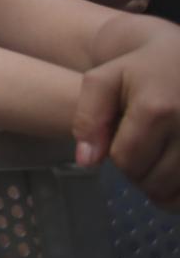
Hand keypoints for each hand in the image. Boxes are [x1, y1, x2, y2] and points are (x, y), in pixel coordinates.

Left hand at [72, 39, 179, 208]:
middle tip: (142, 153)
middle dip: (141, 174)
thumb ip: (88, 118)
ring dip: (164, 184)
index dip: (118, 159)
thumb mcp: (105, 79)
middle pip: (154, 180)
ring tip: (159, 158)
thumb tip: (87, 161)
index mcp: (157, 109)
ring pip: (177, 190)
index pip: (127, 161)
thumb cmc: (143, 67)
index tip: (122, 144)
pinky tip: (174, 169)